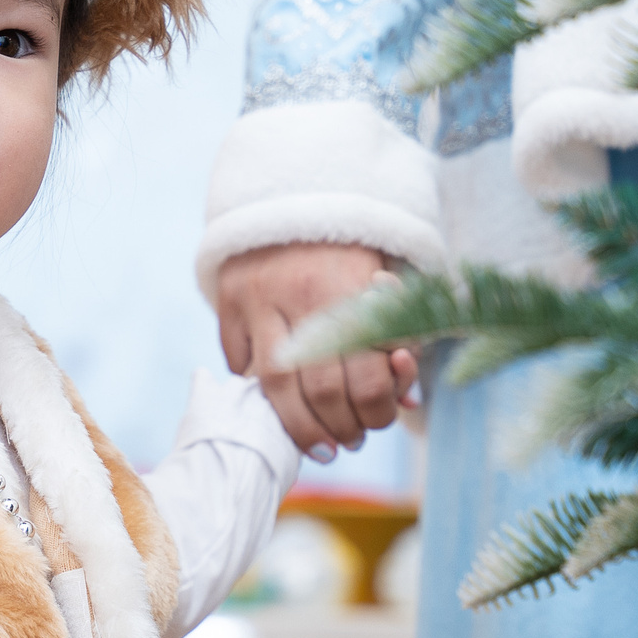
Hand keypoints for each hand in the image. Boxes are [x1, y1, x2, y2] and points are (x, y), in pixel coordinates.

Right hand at [216, 244, 419, 457]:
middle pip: (321, 388)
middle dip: (339, 425)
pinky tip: (275, 402)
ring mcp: (260, 298)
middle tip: (349, 439)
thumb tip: (408, 402)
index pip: (367, 376)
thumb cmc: (351, 250)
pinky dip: (254, 388)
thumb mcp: (387, 283)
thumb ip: (401, 338)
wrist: (295, 194)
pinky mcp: (229, 298)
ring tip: (318, 444)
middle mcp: (305, 295)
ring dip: (299, 426)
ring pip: (274, 385)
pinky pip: (237, 360)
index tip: (376, 423)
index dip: (375, 411)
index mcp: (355, 290)